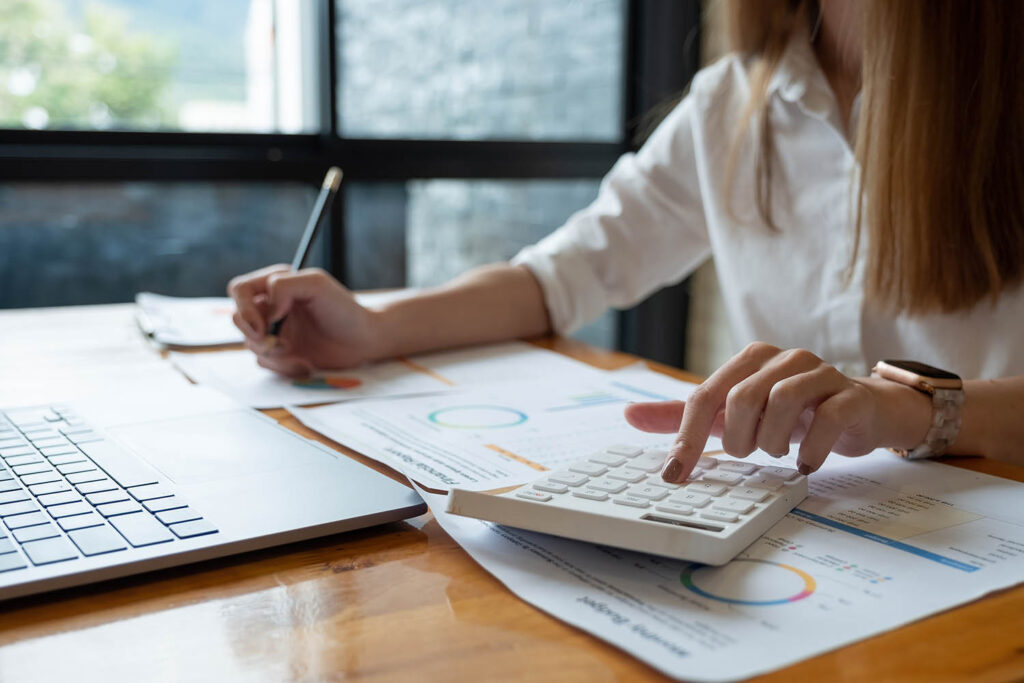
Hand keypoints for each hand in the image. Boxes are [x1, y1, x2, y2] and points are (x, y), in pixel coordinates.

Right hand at [227, 265, 380, 376]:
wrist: (362, 340)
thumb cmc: (344, 309)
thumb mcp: (316, 284)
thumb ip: (284, 286)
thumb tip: (267, 310)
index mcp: (274, 284)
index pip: (239, 289)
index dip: (244, 308)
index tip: (264, 326)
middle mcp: (270, 306)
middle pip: (238, 319)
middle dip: (256, 336)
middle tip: (281, 344)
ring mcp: (274, 331)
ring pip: (250, 344)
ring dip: (273, 354)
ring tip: (299, 355)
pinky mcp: (281, 353)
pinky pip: (265, 363)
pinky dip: (283, 367)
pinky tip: (305, 364)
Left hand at [624, 342, 930, 481]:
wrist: (862, 411)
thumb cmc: (790, 413)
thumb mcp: (732, 414)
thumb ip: (684, 415)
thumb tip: (629, 415)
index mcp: (750, 360)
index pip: (705, 396)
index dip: (685, 438)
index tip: (674, 475)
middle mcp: (783, 359)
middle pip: (741, 398)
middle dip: (737, 439)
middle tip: (748, 454)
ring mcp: (820, 374)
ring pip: (782, 402)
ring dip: (772, 442)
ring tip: (778, 454)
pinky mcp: (851, 396)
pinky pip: (827, 418)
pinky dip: (810, 449)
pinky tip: (805, 464)